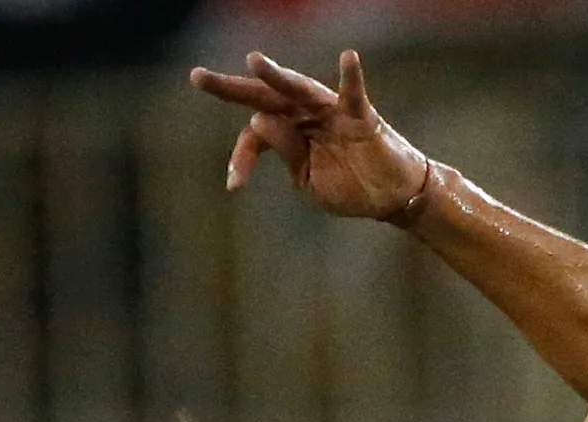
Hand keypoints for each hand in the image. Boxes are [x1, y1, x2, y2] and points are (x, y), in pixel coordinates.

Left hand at [190, 49, 431, 221]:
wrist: (389, 198)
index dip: (241, 156)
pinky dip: (352, 75)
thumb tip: (258, 119)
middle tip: (198, 78)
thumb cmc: (350, 186)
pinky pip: (354, 94)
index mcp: (288, 131)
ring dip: (276, 75)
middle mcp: (304, 114)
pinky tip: (349, 57)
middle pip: (264, 96)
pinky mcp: (360, 118)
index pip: (254, 132)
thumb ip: (286, 150)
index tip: (234, 186)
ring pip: (298, 89)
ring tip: (253, 61)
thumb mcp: (308, 178)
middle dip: (231, 87)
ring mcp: (330, 112)